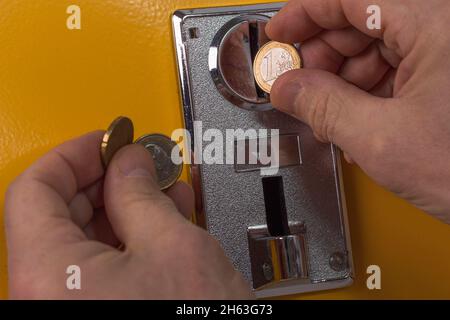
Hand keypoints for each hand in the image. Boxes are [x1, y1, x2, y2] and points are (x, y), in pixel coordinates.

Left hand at [5, 131, 252, 298]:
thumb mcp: (171, 246)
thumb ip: (140, 193)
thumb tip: (130, 162)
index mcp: (46, 275)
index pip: (35, 188)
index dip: (75, 154)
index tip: (107, 140)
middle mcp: (44, 296)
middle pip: (57, 213)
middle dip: (104, 180)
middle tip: (138, 162)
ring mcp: (67, 308)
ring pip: (82, 239)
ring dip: (122, 207)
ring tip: (159, 188)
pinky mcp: (92, 313)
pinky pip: (99, 265)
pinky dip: (129, 237)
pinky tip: (161, 219)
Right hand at [267, 0, 449, 223]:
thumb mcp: (381, 137)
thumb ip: (323, 106)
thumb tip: (287, 88)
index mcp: (436, 25)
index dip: (305, 14)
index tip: (280, 35)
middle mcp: (444, 31)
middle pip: (359, 25)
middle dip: (321, 60)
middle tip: (297, 87)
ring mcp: (445, 54)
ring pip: (373, 52)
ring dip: (341, 84)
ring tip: (327, 117)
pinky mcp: (445, 77)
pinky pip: (392, 73)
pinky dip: (365, 96)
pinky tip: (355, 123)